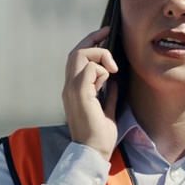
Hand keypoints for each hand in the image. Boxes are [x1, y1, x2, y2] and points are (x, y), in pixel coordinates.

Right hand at [62, 27, 118, 159]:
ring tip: (113, 70)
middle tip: (108, 32)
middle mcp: (69, 87)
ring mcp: (72, 90)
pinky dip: (101, 71)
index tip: (106, 34)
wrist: (93, 152)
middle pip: (76, 52)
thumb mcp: (107, 110)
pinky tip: (109, 80)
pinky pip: (89, 69)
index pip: (77, 59)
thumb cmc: (99, 136)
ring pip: (81, 56)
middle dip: (93, 39)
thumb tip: (115, 82)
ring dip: (100, 56)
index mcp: (73, 90)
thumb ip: (108, 95)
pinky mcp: (80, 94)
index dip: (90, 44)